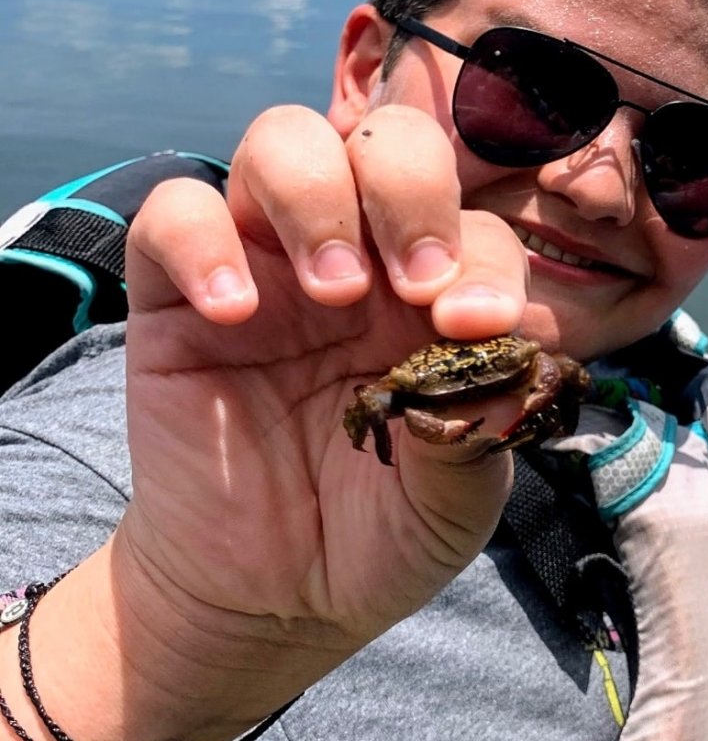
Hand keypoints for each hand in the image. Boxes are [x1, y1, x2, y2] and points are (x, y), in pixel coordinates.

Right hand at [116, 104, 529, 700]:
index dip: (484, 259)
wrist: (275, 597)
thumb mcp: (455, 499)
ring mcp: (268, 269)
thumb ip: (480, 427)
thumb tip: (500, 353)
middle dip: (409, 188)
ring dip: (316, 194)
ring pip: (282, 143)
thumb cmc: (382, 533)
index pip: (475, 229)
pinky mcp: (180, 300)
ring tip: (330, 289)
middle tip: (413, 285)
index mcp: (439, 298)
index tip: (479, 325)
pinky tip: (233, 314)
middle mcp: (361, 262)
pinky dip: (202, 239)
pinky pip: (174, 214)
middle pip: (385, 144)